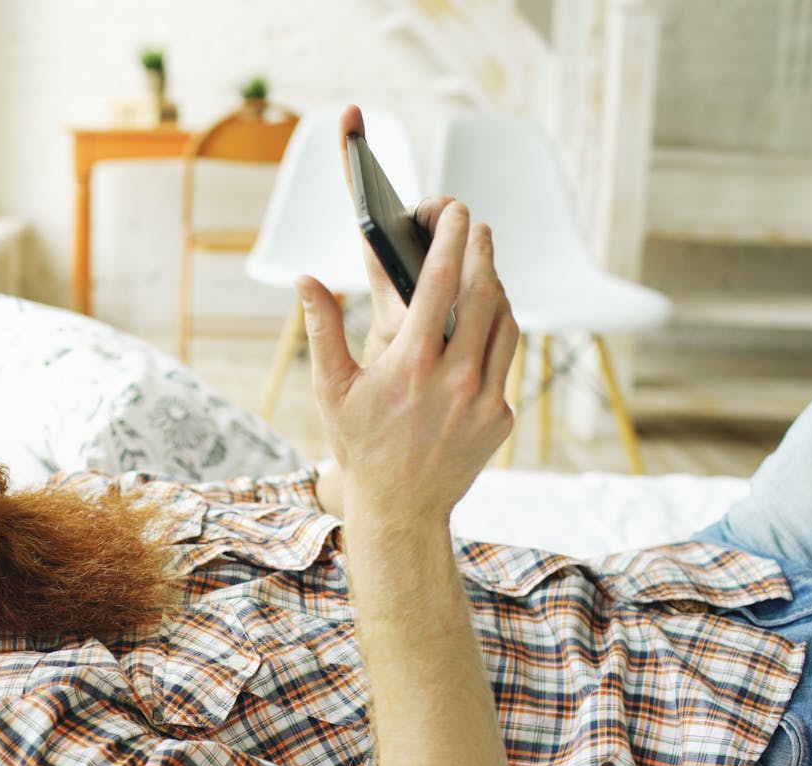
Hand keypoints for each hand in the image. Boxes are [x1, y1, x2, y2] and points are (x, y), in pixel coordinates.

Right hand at [300, 111, 518, 524]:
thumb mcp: (331, 389)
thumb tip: (305, 279)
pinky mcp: (500, 417)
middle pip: (483, 294)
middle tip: (476, 227)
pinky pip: (506, 358)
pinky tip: (486, 316)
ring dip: (496, 287)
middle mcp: (455, 379)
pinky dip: (499, 329)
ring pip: (504, 323)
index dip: (450, 239)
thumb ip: (322, 328)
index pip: (440, 283)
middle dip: (481, 252)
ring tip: (483, 265)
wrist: (400, 509)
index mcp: (411, 364)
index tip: (456, 211)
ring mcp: (484, 399)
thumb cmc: (360, 445)